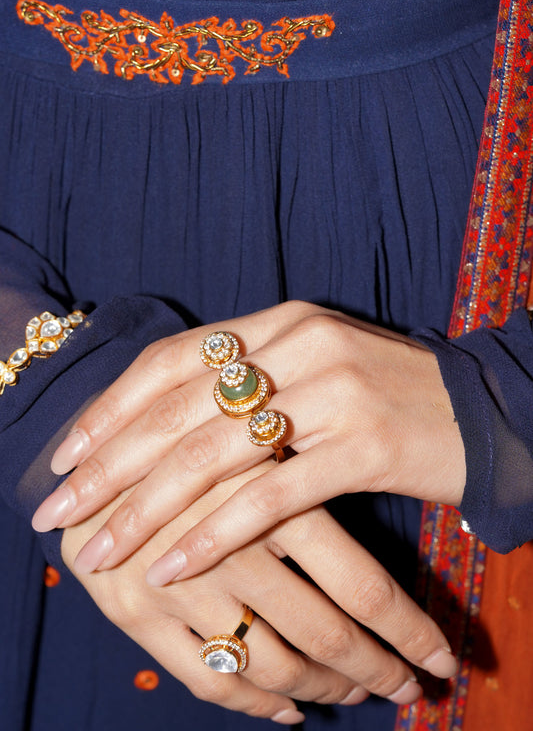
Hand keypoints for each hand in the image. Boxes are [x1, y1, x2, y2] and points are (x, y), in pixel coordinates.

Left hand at [33, 301, 464, 581]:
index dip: (112, 407)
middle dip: (108, 466)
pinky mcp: (364, 446)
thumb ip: (246, 382)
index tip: (67, 455)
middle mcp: (302, 344)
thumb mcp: (311, 369)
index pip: (173, 358)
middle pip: (180, 408)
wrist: (478, 412)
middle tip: (58, 510)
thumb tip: (160, 427)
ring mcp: (335, 392)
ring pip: (214, 455)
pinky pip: (270, 496)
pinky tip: (171, 566)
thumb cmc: (382, 397)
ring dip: (146, 509)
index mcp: (281, 321)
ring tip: (97, 551)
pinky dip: (213, 534)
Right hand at [61, 466, 455, 723]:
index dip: (408, 631)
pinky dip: (256, 704)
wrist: (90, 445)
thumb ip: (307, 475)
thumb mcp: (252, 438)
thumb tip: (372, 515)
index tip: (438, 659)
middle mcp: (235, 548)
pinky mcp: (138, 614)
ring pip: (274, 664)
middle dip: (377, 670)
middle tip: (408, 688)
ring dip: (324, 690)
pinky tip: (286, 713)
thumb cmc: (185, 436)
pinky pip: (210, 678)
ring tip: (354, 694)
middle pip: (326, 634)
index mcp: (274, 496)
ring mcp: (184, 588)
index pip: (362, 586)